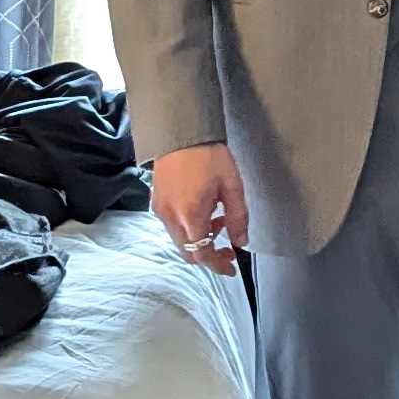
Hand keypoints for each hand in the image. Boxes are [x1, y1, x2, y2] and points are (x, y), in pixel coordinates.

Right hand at [151, 142, 246, 273]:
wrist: (181, 131)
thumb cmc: (209, 156)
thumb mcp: (232, 186)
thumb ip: (238, 218)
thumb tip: (241, 241)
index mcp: (190, 216)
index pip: (202, 254)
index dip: (218, 266)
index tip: (231, 268)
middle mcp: (170, 218)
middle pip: (188, 252)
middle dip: (209, 255)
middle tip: (228, 248)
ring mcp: (160, 210)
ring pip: (180, 240)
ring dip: (200, 240)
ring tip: (219, 221)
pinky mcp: (156, 201)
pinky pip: (173, 226)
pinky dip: (189, 228)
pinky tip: (203, 211)